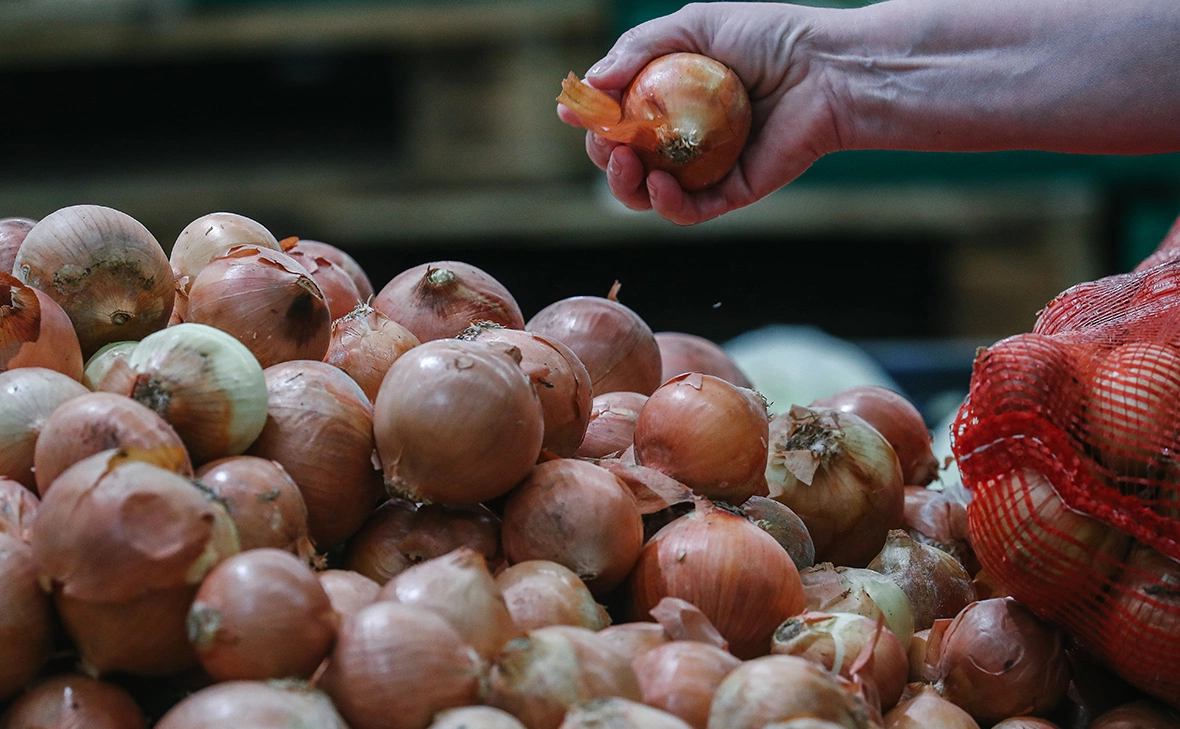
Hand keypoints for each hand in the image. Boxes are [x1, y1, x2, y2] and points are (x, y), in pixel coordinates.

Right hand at [559, 2, 841, 224]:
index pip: (618, 116)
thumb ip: (639, 48)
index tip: (570, 112)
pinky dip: (665, 204)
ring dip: (623, 185)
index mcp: (672, 97)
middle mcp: (684, 136)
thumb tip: (590, 82)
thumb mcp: (695, 24)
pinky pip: (687, 211)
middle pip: (624, 159)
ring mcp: (706, 168)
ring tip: (624, 162)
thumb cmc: (768, 37)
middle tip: (605, 141)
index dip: (591, 119)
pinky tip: (658, 184)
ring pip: (647, 194)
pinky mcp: (731, 192)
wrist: (828, 70)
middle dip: (602, 154)